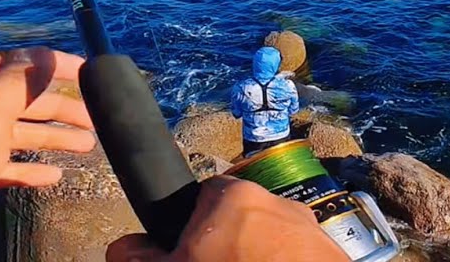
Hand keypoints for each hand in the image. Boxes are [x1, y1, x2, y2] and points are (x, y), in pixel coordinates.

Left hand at [0, 48, 94, 261]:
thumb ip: (14, 85)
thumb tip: (44, 53)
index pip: (14, 64)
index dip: (51, 63)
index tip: (89, 72)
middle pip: (15, 101)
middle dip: (57, 105)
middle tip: (95, 119)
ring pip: (8, 136)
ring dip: (47, 138)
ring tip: (84, 147)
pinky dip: (23, 170)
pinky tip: (47, 179)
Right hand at [107, 176, 349, 261]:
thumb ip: (144, 259)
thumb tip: (122, 250)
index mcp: (234, 194)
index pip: (200, 200)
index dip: (188, 231)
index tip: (187, 253)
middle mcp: (275, 201)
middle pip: (237, 223)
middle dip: (223, 247)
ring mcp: (305, 226)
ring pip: (270, 240)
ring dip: (255, 254)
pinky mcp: (327, 250)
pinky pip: (294, 252)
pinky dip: (283, 259)